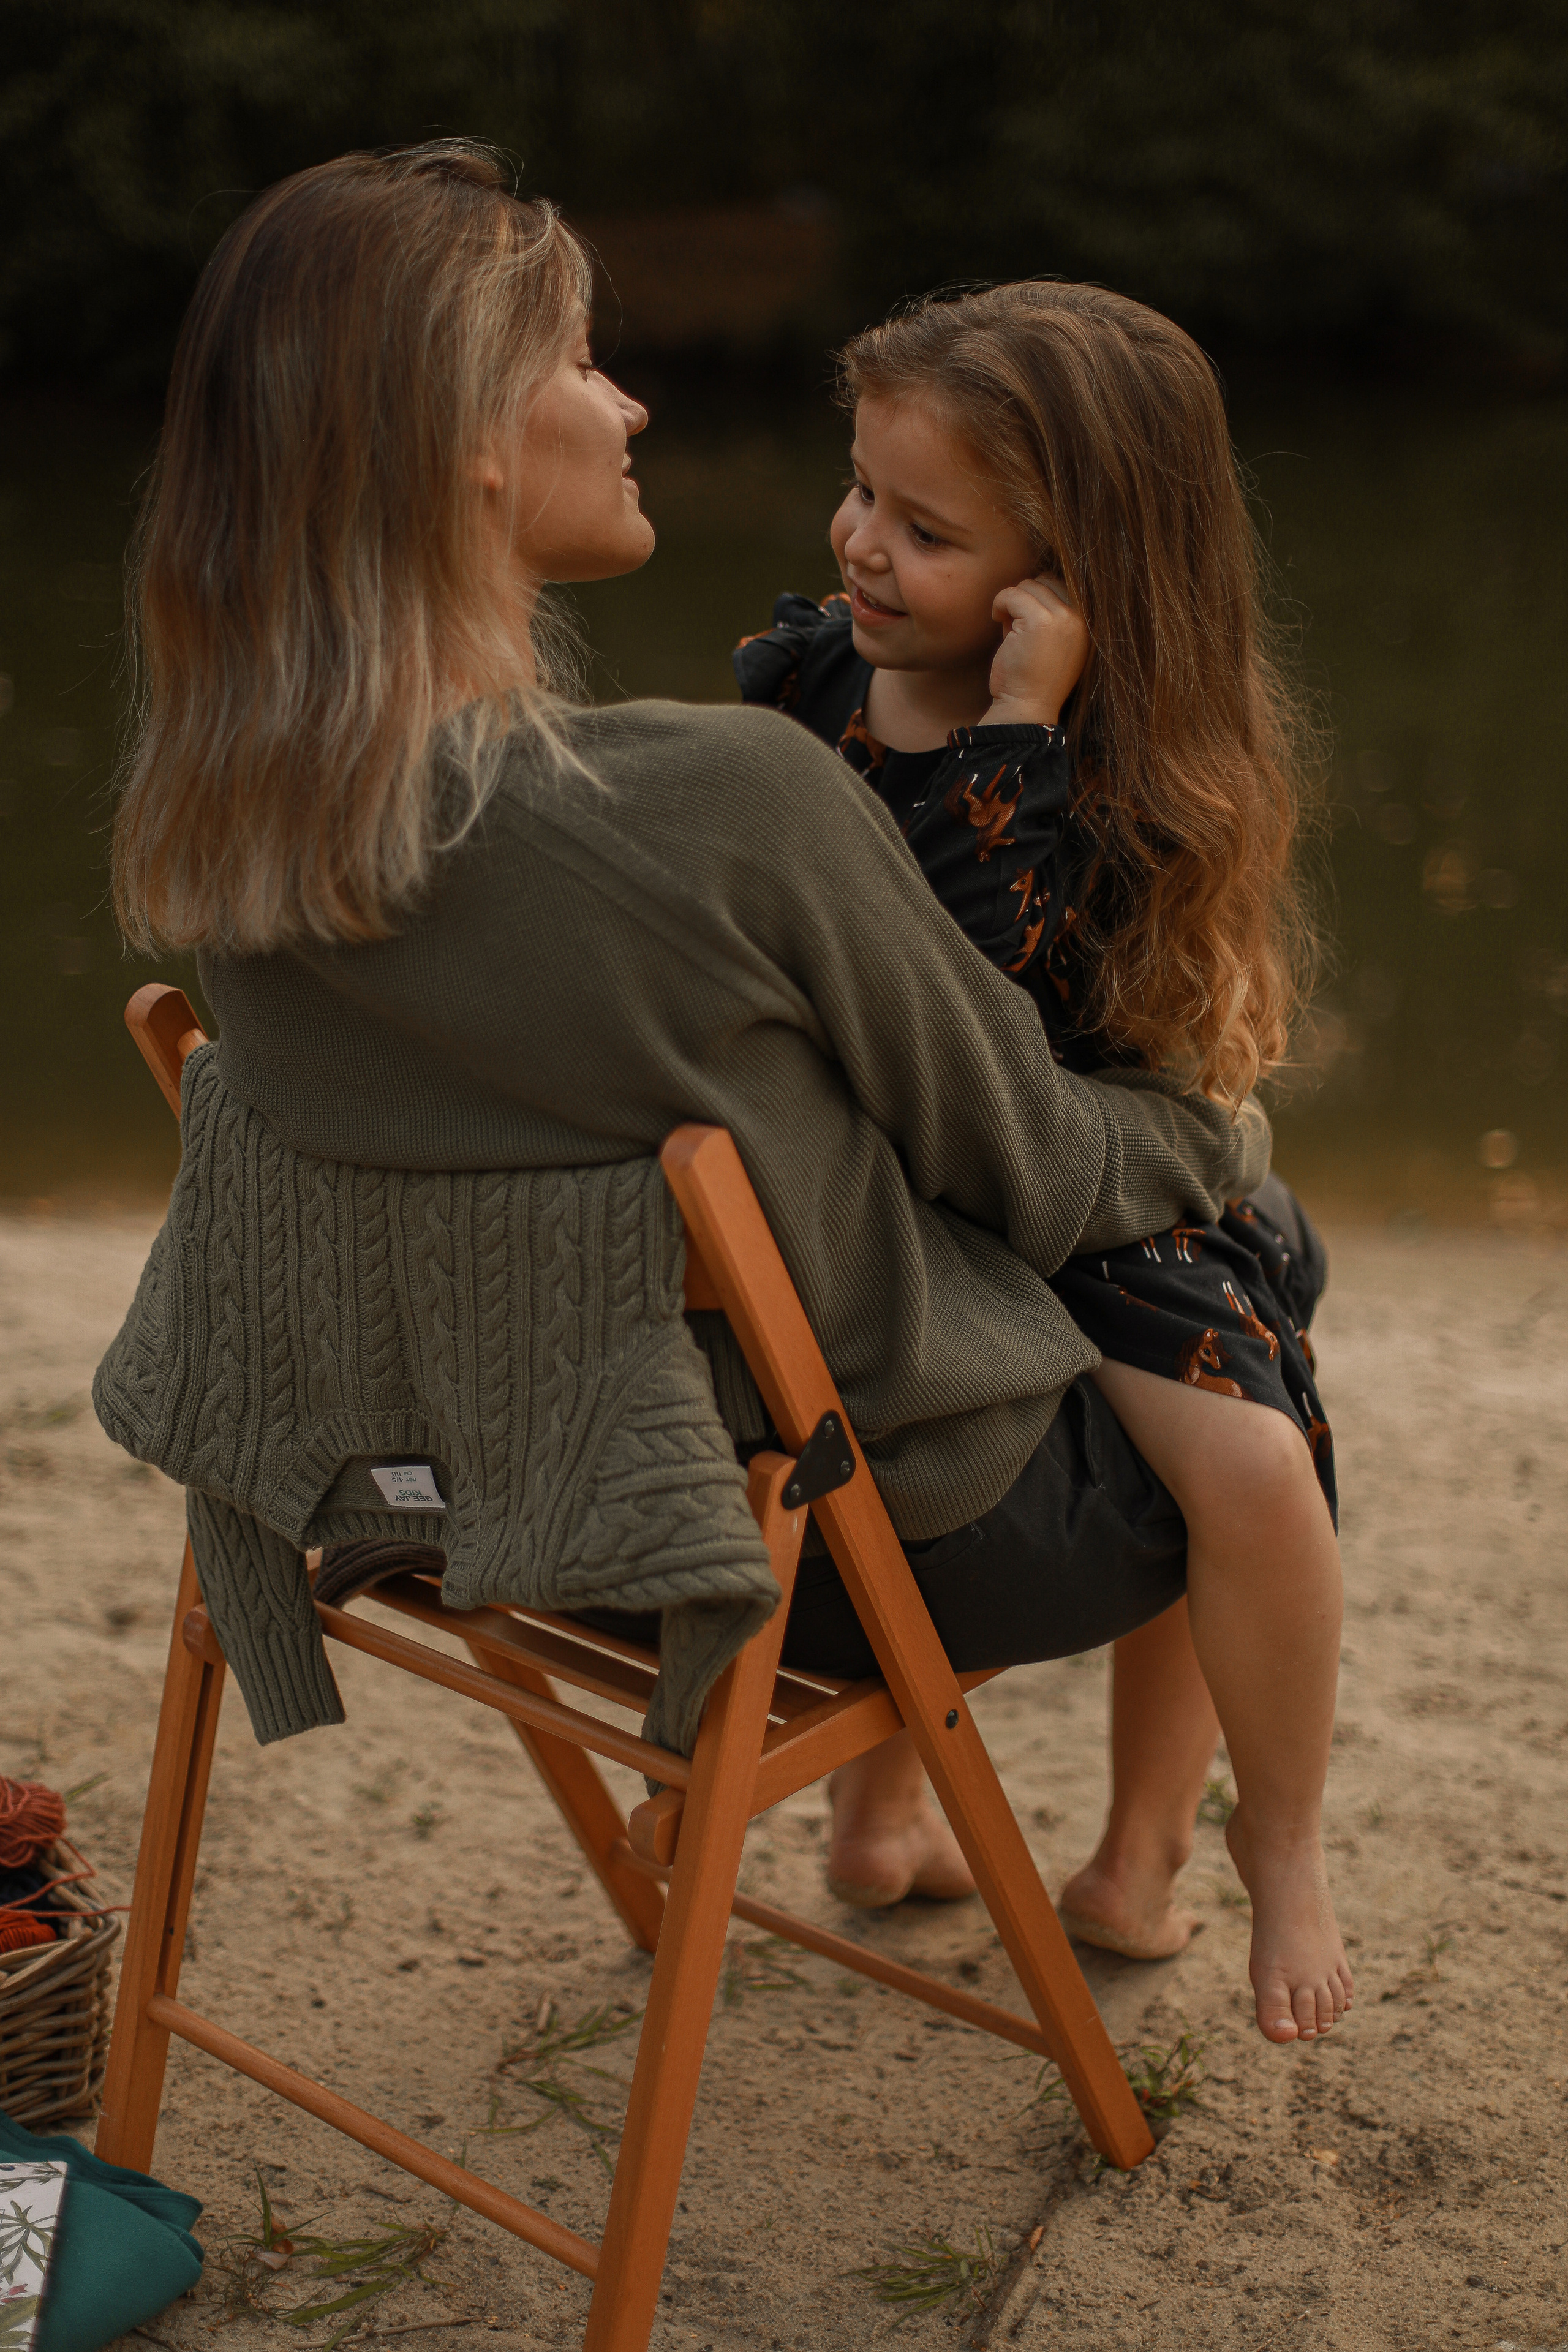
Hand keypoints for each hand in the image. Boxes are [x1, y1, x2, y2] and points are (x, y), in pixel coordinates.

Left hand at [983, 574, 1088, 727]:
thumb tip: (1033, 581)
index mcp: (1087, 623)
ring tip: (1011, 632)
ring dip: (1012, 604)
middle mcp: (1081, 618)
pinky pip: (1012, 594)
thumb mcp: (1053, 641)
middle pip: (1045, 582)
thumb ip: (1051, 613)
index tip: (1028, 624)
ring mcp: (1063, 618)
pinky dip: (1000, 604)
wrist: (1027, 708)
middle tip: (1017, 629)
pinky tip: (998, 622)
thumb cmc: (1033, 678)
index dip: (1038, 599)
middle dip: (1025, 600)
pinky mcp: (1040, 621)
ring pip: (1028, 585)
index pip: (1062, 585)